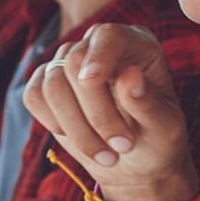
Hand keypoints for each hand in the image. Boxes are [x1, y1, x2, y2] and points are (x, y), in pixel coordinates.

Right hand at [22, 23, 199, 200]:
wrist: (134, 164)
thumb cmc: (156, 140)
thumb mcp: (165, 126)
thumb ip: (149, 103)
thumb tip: (129, 75)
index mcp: (135, 45)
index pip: (108, 36)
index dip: (99, 55)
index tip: (92, 81)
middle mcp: (97, 47)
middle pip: (74, 62)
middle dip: (95, 112)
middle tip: (122, 147)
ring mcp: (67, 64)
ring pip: (52, 85)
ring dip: (76, 128)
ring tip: (107, 156)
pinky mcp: (44, 85)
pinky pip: (34, 97)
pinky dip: (53, 123)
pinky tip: (80, 140)